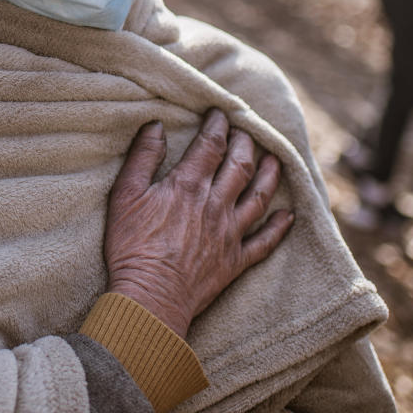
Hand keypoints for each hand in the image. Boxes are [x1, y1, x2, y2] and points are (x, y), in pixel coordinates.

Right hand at [104, 110, 293, 337]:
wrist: (149, 298)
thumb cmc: (131, 246)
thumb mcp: (124, 195)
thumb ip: (142, 157)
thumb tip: (156, 126)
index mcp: (188, 186)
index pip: (211, 145)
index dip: (218, 125)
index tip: (219, 114)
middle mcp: (215, 204)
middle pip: (241, 165)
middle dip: (246, 142)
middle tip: (246, 130)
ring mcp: (229, 233)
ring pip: (259, 197)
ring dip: (270, 175)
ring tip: (275, 159)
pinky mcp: (235, 261)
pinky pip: (265, 242)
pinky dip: (279, 227)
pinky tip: (287, 216)